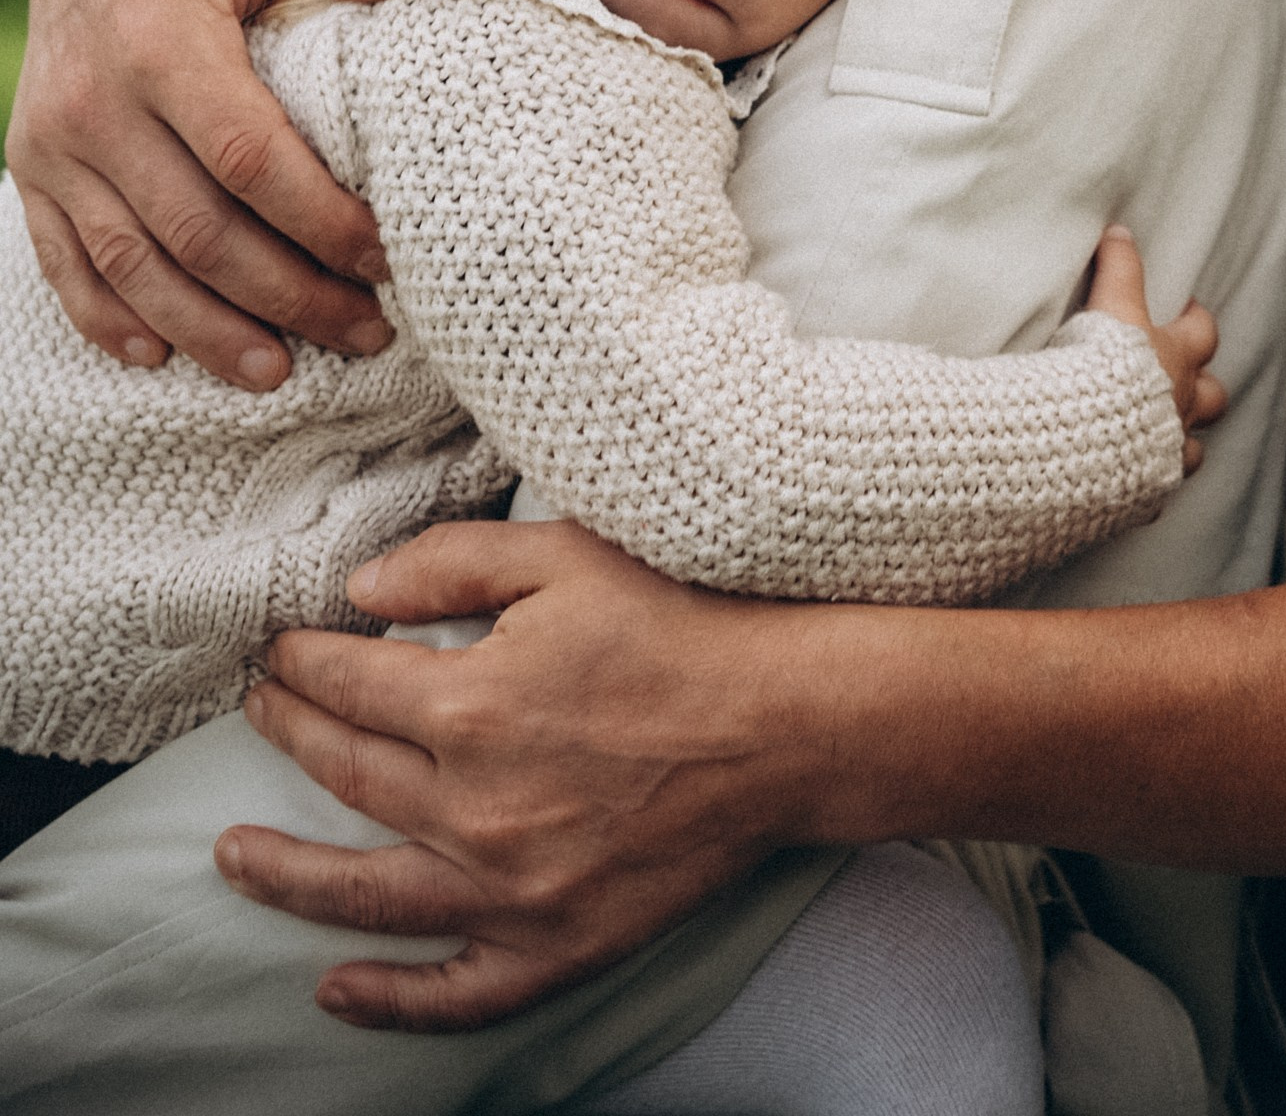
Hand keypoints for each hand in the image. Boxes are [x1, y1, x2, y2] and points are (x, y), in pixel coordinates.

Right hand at [11, 0, 421, 386]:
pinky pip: (62, 256)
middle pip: (198, 231)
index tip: (389, 258)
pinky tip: (159, 354)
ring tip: (280, 373)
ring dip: (206, 328)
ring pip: (132, 262)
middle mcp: (95, 101)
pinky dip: (107, 313)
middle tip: (365, 334)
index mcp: (162, 39)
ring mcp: (53, 138)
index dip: (321, 221)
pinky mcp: (32, 158)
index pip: (251, 160)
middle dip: (287, 294)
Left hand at [217, 521, 816, 1029]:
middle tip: (257, 710)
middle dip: (288, 732)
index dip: (303, 660)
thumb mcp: (566, 555)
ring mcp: (510, 888)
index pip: (348, 683)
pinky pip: (455, 993)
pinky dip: (390, 1002)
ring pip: (367, 894)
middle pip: (346, 773)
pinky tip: (336, 990)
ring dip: (287, 875)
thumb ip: (454, 563)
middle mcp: (473, 807)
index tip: (280, 648)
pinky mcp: (556, 944)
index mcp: (471, 705)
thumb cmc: (681, 626)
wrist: (783, 723)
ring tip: (231, 856)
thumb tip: (360, 591)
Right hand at [1084, 225, 1224, 469]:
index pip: (1202, 331)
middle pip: (1214, 395)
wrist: (1081, 432)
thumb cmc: (1097, 365)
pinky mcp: (1146, 488)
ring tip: (1163, 431)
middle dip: (1202, 383)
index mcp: (1172, 359)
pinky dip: (1149, 477)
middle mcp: (1180, 404)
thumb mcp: (1109, 305)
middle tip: (1181, 372)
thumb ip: (1118, 265)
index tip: (1183, 308)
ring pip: (1195, 447)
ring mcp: (1167, 450)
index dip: (1195, 318)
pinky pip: (1157, 486)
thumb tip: (1119, 229)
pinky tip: (1130, 477)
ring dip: (1182, 436)